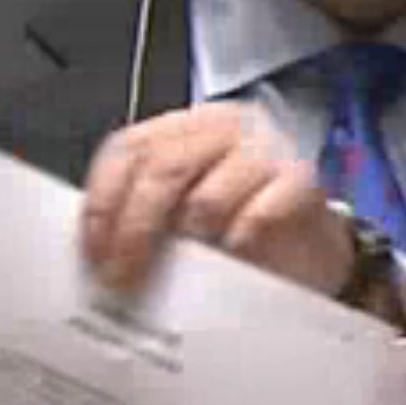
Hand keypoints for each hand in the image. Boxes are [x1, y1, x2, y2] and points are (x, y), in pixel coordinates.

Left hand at [82, 102, 354, 297]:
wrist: (313, 249)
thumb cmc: (238, 229)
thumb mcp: (180, 212)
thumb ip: (142, 212)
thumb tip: (94, 248)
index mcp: (184, 128)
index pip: (127, 148)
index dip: (102, 203)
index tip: (92, 252)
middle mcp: (223, 127)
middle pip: (161, 170)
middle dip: (133, 231)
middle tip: (123, 278)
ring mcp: (266, 148)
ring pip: (205, 198)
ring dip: (186, 245)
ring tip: (181, 274)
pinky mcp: (303, 180)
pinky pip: (258, 216)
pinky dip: (236, 246)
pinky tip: (231, 259)